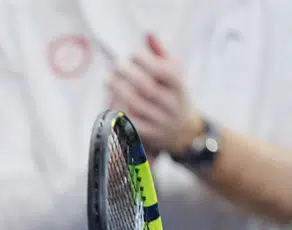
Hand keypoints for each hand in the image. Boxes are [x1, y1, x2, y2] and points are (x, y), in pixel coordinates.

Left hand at [106, 34, 201, 158]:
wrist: (182, 131)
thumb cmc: (172, 93)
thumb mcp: (174, 72)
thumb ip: (161, 52)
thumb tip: (148, 33)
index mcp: (178, 84)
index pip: (162, 71)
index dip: (144, 60)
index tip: (132, 54)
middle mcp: (171, 103)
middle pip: (146, 87)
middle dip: (127, 73)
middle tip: (115, 65)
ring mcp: (159, 120)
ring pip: (135, 105)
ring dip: (118, 90)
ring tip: (109, 79)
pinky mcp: (147, 134)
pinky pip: (129, 122)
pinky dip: (117, 109)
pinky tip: (110, 98)